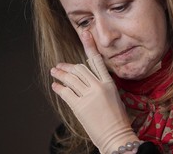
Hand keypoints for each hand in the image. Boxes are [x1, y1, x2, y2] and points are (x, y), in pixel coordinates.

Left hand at [51, 31, 138, 152]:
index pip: (97, 60)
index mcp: (109, 83)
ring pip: (70, 78)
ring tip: (54, 72)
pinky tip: (55, 86)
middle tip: (59, 66)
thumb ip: (102, 85)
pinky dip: (58, 88)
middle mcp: (98, 87)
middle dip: (67, 66)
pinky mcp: (79, 107)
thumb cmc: (118, 120)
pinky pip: (65, 92)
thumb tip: (89, 78)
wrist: (116, 137)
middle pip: (79, 68)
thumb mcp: (115, 97)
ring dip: (60, 74)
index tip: (84, 34)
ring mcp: (89, 96)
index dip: (90, 45)